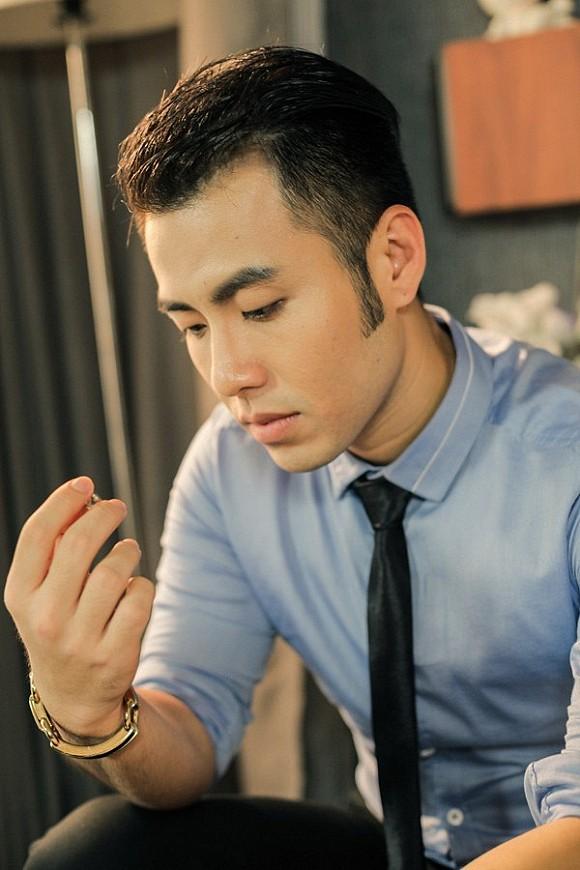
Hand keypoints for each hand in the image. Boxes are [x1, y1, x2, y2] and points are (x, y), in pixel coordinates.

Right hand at [4, 477, 154, 736]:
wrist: (74, 694)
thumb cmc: (59, 623)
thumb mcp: (41, 591)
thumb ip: (54, 546)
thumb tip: (82, 496)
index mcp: (20, 595)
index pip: (38, 535)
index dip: (64, 501)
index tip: (86, 484)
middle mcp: (45, 618)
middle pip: (78, 544)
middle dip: (103, 516)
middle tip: (117, 507)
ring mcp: (79, 639)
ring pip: (115, 570)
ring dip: (127, 551)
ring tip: (127, 552)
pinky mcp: (113, 654)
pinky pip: (140, 597)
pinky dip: (142, 585)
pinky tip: (134, 589)